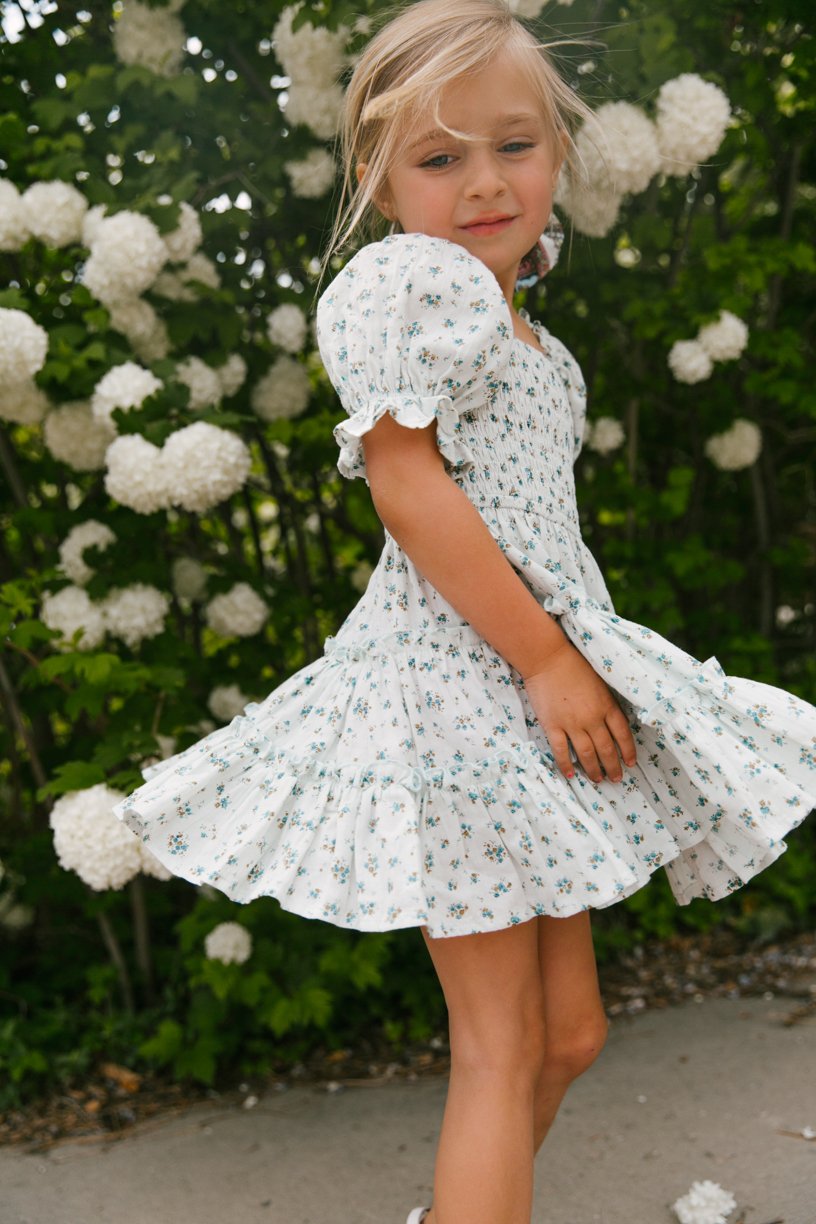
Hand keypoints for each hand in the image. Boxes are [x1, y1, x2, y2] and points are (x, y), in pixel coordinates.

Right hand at [522, 639, 637, 783]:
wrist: (548, 659)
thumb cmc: (575, 666)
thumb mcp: (601, 682)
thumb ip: (607, 703)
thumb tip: (613, 723)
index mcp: (607, 706)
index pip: (623, 734)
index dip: (628, 751)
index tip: (630, 763)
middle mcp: (592, 718)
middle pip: (606, 749)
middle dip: (613, 767)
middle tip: (616, 779)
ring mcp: (572, 723)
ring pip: (586, 754)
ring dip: (593, 770)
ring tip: (597, 780)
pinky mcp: (552, 725)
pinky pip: (561, 750)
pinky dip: (566, 764)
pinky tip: (570, 774)